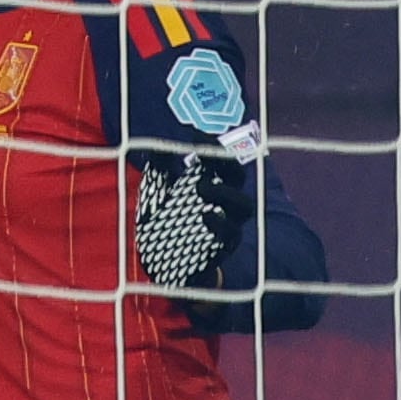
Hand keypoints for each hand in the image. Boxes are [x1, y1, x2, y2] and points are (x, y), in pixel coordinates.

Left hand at [135, 149, 252, 294]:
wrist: (160, 265)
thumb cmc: (162, 225)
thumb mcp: (156, 194)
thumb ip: (159, 171)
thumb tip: (157, 144)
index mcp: (209, 189)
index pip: (222, 164)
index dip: (215, 147)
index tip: (197, 134)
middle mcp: (221, 207)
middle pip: (239, 181)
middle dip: (228, 166)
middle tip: (206, 158)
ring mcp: (222, 229)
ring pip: (243, 208)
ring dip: (226, 195)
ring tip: (201, 187)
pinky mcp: (217, 251)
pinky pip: (230, 237)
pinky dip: (220, 225)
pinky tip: (205, 215)